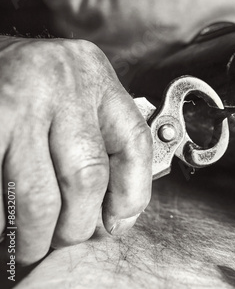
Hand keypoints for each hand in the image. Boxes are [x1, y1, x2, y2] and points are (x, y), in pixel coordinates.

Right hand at [0, 37, 151, 264]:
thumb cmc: (34, 87)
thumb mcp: (77, 100)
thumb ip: (101, 144)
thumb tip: (115, 218)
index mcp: (97, 78)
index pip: (134, 143)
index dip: (131, 194)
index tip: (117, 223)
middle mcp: (62, 83)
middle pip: (87, 176)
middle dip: (75, 225)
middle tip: (62, 239)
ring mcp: (20, 101)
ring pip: (38, 195)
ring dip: (34, 234)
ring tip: (30, 244)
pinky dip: (3, 217)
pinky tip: (6, 221)